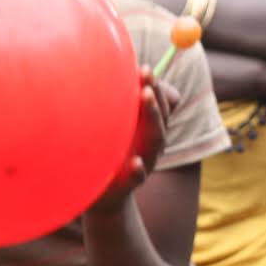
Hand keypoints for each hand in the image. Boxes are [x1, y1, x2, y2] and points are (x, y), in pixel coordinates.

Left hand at [89, 69, 177, 215]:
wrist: (103, 197)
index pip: (161, 106)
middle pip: (161, 117)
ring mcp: (144, 163)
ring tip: (145, 96)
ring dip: (153, 117)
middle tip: (146, 75)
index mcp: (150, 131)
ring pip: (156, 140)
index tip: (145, 68)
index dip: (157, 87)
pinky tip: (135, 161)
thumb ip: (131, 106)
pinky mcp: (128, 183)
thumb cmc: (111, 155)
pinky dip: (138, 169)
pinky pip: (137, 176)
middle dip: (155, 94)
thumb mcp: (122, 129)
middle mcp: (151, 146)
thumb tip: (139, 74)